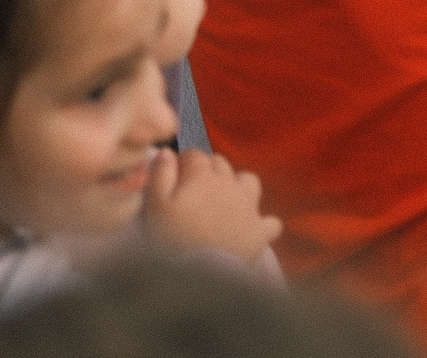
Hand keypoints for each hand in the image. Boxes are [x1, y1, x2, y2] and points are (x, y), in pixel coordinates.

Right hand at [143, 149, 281, 263]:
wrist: (201, 274)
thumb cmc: (172, 240)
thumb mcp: (155, 208)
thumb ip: (160, 176)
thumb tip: (167, 152)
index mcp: (202, 177)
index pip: (194, 155)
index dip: (182, 162)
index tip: (173, 174)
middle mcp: (229, 185)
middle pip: (220, 163)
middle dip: (206, 168)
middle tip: (192, 188)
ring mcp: (249, 207)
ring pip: (249, 181)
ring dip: (238, 185)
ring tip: (224, 199)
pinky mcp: (260, 232)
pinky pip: (271, 222)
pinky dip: (263, 224)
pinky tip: (253, 230)